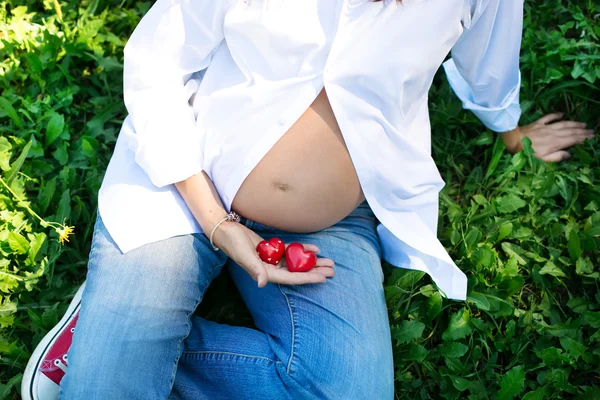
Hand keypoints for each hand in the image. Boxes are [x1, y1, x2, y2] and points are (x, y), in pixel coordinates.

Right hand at [211, 221, 334, 287]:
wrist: (225, 229)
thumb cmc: (233, 242)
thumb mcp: (244, 254)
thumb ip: (254, 268)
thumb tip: (263, 283)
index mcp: (265, 273)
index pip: (290, 278)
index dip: (307, 278)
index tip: (322, 278)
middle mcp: (270, 268)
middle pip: (297, 272)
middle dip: (315, 271)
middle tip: (333, 270)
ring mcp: (272, 259)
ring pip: (296, 263)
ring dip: (312, 262)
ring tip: (328, 262)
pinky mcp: (272, 250)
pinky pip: (290, 251)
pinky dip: (302, 249)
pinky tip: (314, 248)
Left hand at [500, 113, 594, 161]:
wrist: (513, 140)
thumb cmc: (526, 153)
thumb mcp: (542, 159)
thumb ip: (556, 157)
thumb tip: (569, 154)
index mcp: (555, 143)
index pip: (573, 139)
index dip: (583, 138)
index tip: (592, 137)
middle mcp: (553, 133)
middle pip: (571, 131)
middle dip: (582, 131)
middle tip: (592, 131)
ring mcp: (546, 127)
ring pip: (564, 124)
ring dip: (574, 123)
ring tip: (583, 124)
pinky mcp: (538, 123)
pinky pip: (549, 117)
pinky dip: (556, 115)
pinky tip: (562, 114)